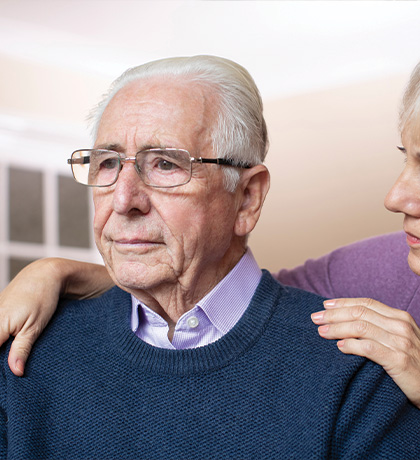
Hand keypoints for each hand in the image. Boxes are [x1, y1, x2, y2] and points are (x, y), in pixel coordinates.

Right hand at [0, 259, 60, 375]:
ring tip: (16, 351)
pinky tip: (11, 342)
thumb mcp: (35, 327)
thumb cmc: (42, 297)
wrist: (44, 274)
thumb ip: (22, 349)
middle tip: (18, 365)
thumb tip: (16, 372)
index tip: (9, 374)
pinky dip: (3, 337)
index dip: (2, 364)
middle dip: (4, 356)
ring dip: (4, 346)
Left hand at [311, 298, 419, 408]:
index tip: (325, 306)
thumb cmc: (411, 364)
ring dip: (337, 328)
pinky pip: (369, 348)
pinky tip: (339, 347)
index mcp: (400, 317)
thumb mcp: (398, 340)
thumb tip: (346, 320)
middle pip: (360, 313)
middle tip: (315, 318)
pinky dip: (351, 345)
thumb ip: (378, 328)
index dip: (343, 303)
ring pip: (361, 328)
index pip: (366, 304)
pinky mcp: (399, 360)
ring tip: (321, 332)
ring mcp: (401, 343)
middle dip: (334, 315)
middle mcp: (401, 326)